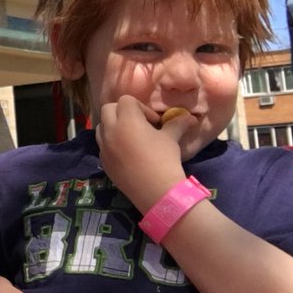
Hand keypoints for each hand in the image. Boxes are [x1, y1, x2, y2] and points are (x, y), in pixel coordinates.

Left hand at [96, 95, 195, 211]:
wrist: (156, 191)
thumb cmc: (164, 159)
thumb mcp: (171, 138)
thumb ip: (177, 124)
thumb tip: (191, 117)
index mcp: (127, 120)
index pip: (126, 101)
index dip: (141, 108)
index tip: (154, 122)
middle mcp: (110, 130)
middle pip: (108, 109)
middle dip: (123, 112)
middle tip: (140, 125)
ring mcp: (104, 147)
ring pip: (101, 127)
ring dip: (113, 126)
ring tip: (131, 138)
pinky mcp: (103, 162)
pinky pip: (102, 145)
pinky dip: (111, 143)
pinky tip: (127, 154)